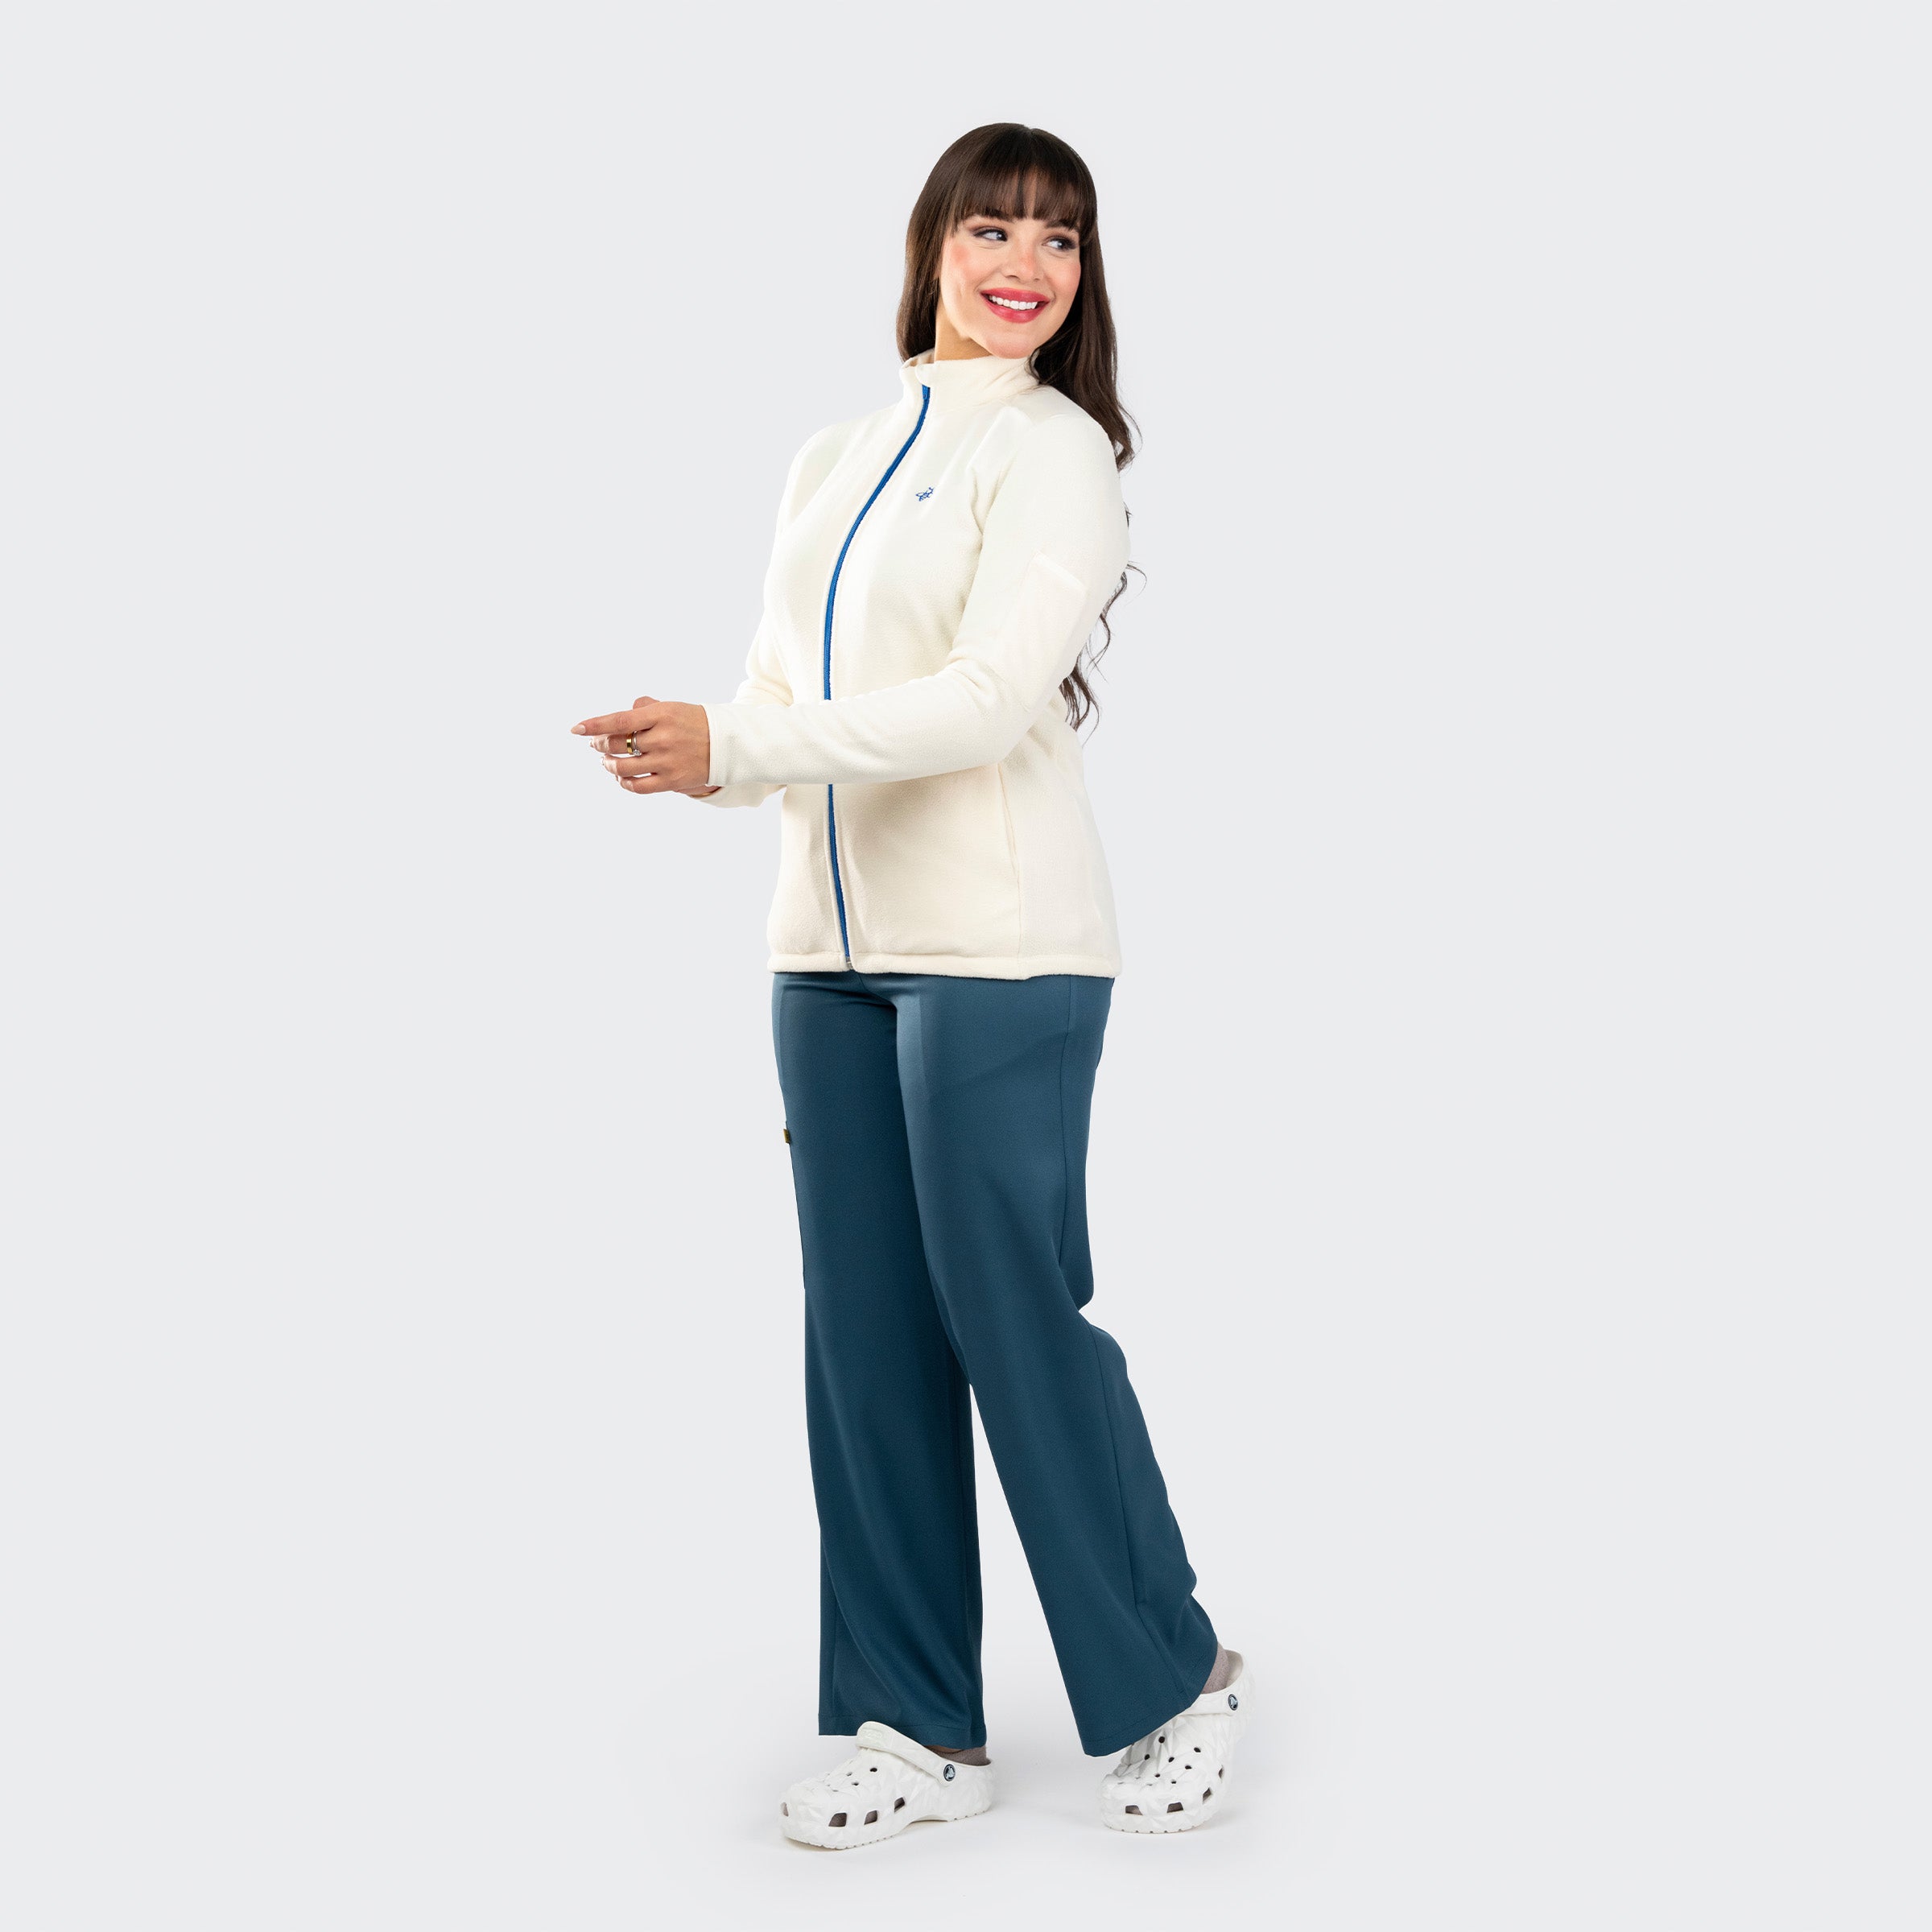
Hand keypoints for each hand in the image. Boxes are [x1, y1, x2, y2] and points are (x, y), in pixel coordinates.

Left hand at [571, 696, 717, 795]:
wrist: (728, 745)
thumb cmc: (694, 723)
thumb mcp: (672, 707)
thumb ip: (645, 708)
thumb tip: (621, 714)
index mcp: (662, 715)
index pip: (619, 720)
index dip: (594, 725)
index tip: (576, 729)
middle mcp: (663, 738)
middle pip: (617, 743)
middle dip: (600, 744)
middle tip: (596, 744)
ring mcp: (667, 761)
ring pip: (623, 767)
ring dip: (609, 764)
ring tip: (607, 761)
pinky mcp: (672, 781)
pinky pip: (638, 786)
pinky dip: (624, 782)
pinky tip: (621, 778)